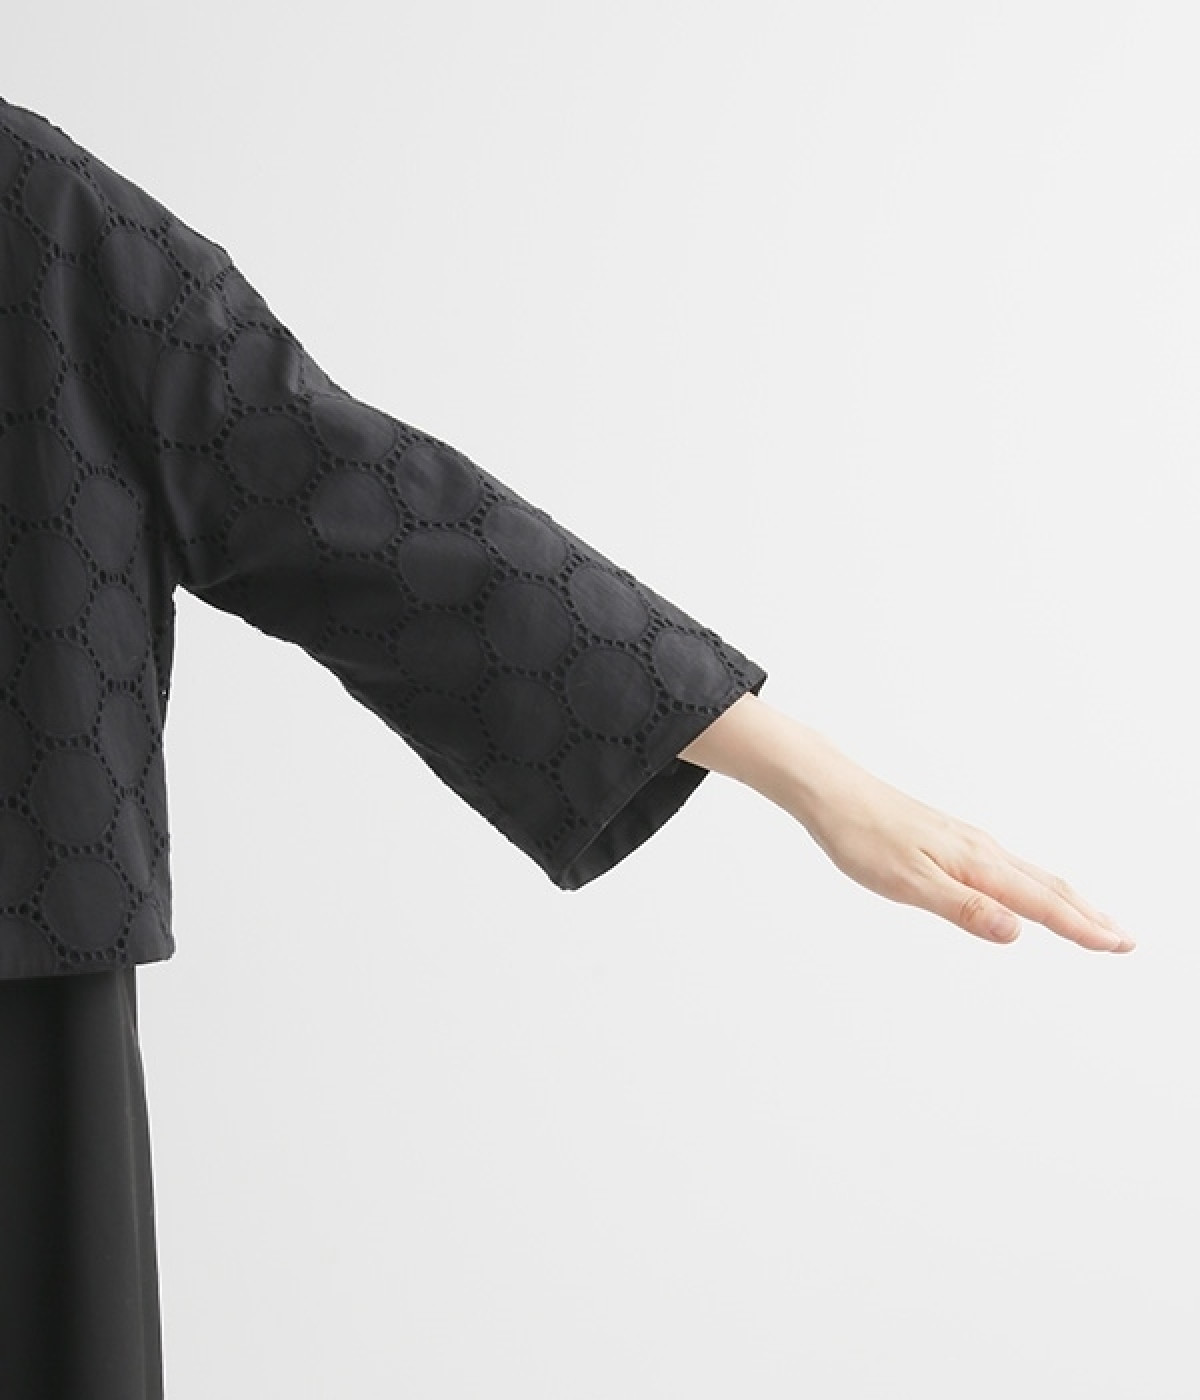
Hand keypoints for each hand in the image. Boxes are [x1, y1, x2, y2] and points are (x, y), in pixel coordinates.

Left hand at [678, 694, 1136, 953]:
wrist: (834, 794)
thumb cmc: (863, 837)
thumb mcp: (908, 883)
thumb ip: (963, 908)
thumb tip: (1016, 932)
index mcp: (976, 863)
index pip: (1040, 902)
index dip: (1082, 928)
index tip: (1118, 945)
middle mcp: (981, 850)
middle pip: (1048, 887)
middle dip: (1089, 915)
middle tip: (1125, 939)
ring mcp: (968, 843)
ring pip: (1031, 875)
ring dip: (1068, 900)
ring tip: (1094, 919)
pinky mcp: (952, 839)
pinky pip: (1009, 866)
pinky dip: (1036, 885)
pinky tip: (1030, 891)